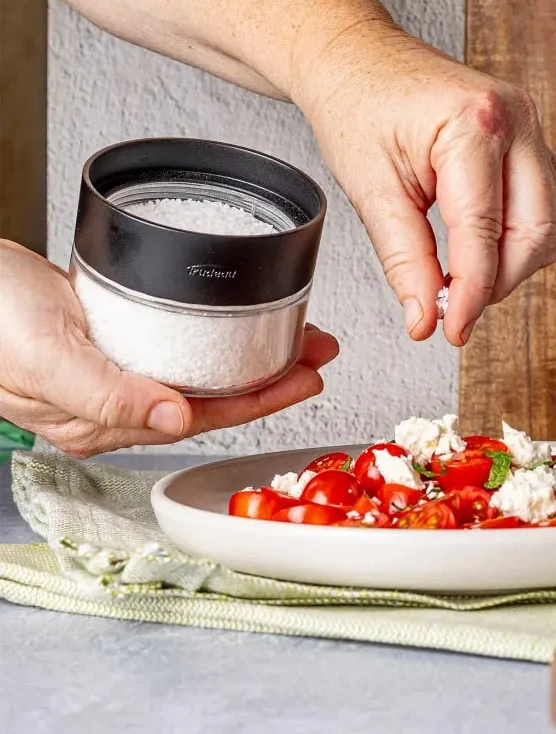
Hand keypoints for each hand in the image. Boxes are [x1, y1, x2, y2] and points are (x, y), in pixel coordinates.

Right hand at [0, 240, 338, 457]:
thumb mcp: (48, 356)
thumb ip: (108, 395)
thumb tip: (178, 418)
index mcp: (101, 419)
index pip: (202, 416)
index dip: (260, 400)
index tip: (307, 378)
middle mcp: (112, 403)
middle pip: (211, 396)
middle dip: (272, 377)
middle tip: (319, 351)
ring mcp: (111, 371)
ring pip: (200, 371)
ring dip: (250, 354)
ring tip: (297, 334)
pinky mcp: (109, 339)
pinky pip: (178, 345)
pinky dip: (217, 336)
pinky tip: (238, 324)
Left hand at [296, 20, 555, 346]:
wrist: (356, 56)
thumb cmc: (357, 103)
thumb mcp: (370, 189)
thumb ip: (404, 258)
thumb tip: (425, 315)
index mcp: (473, 124)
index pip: (484, 232)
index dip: (470, 294)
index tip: (450, 329)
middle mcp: (515, 118)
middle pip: (536, 230)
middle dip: (500, 282)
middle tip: (456, 309)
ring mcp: (530, 123)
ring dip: (521, 262)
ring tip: (473, 279)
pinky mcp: (530, 134)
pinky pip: (552, 198)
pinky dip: (529, 234)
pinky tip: (493, 248)